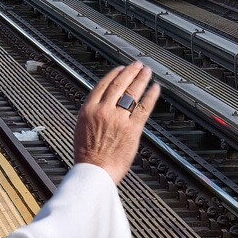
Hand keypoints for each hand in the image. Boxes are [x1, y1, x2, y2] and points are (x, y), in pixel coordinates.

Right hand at [73, 61, 160, 183]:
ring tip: (147, 72)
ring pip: (132, 92)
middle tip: (138, 65)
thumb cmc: (88, 156)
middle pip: (120, 84)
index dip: (115, 73)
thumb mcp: (82, 128)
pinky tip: (155, 88)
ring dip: (141, 79)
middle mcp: (103, 111)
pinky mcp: (132, 129)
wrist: (94, 172)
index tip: (122, 68)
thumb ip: (93, 113)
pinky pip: (144, 107)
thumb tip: (102, 103)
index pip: (103, 84)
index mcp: (88, 110)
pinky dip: (151, 95)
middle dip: (130, 72)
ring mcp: (119, 119)